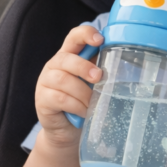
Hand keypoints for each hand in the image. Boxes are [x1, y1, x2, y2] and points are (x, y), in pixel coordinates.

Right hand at [34, 25, 103, 148]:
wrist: (67, 131)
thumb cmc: (82, 103)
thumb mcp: (92, 85)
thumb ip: (100, 71)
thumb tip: (124, 64)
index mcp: (68, 56)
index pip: (74, 37)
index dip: (86, 34)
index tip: (100, 40)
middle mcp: (53, 66)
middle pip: (65, 58)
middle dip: (84, 67)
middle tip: (99, 77)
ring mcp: (45, 83)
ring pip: (63, 80)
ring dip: (83, 92)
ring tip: (93, 103)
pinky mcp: (42, 100)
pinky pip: (60, 99)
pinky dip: (77, 106)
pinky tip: (84, 112)